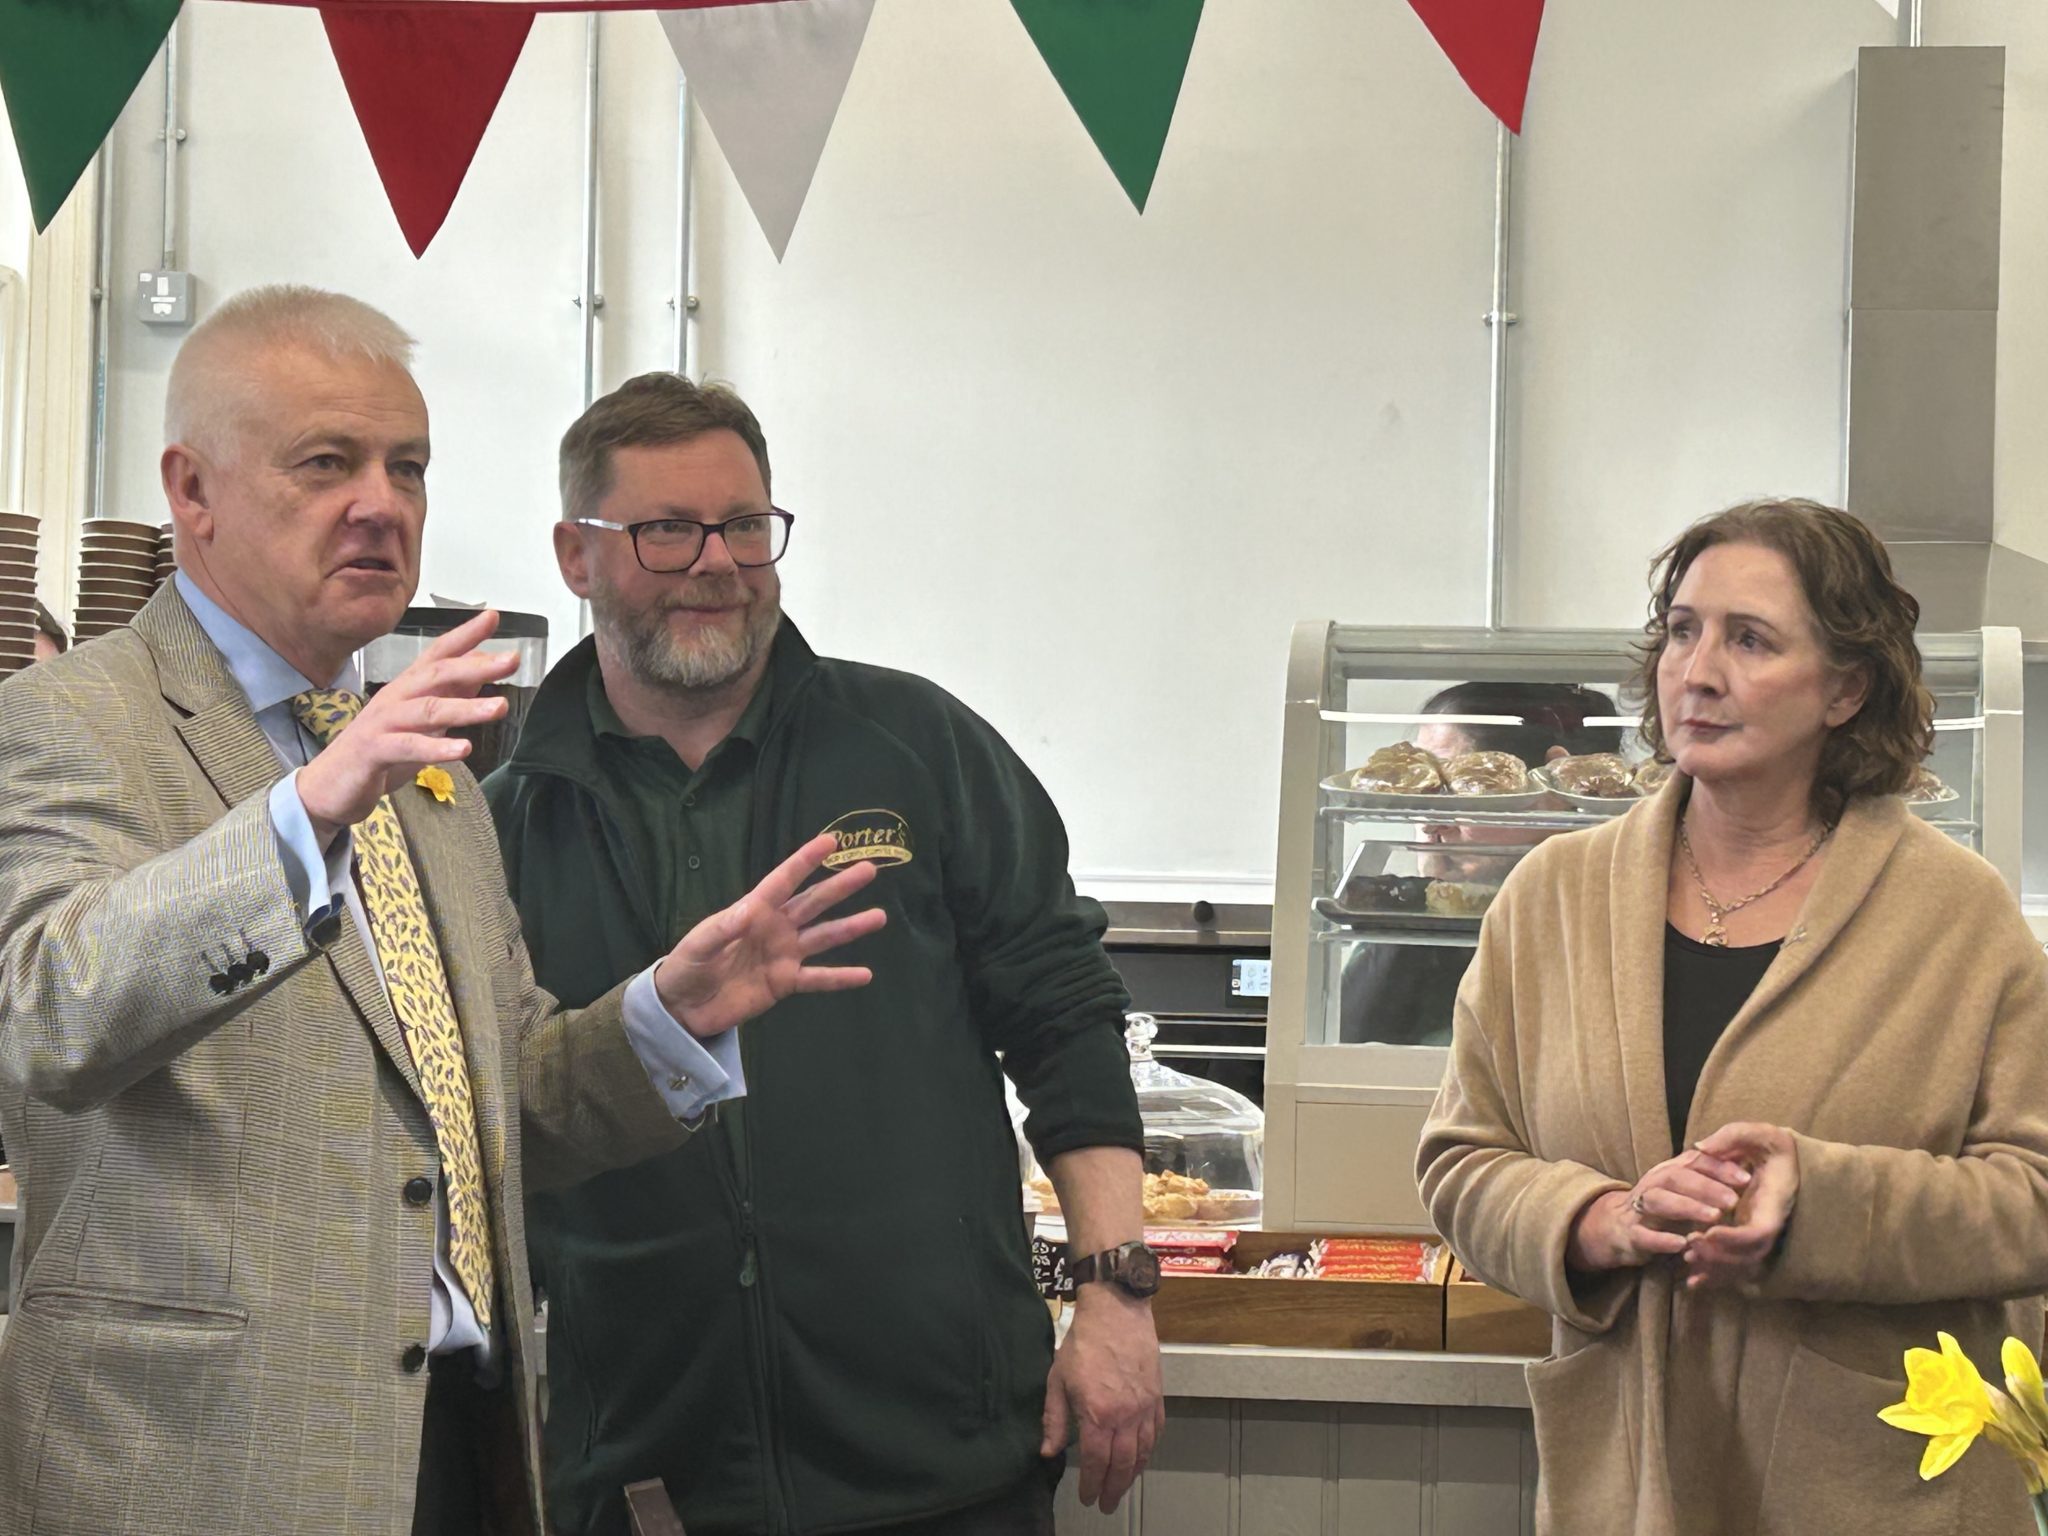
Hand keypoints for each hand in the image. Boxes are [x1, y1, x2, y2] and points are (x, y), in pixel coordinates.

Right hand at [296, 608, 514, 846]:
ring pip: (427, 709)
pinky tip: (463, 749)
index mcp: (407, 688)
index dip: (465, 636)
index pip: (438, 654)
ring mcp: (382, 723)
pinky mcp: (374, 751)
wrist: (330, 787)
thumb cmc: (378, 751)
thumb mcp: (420, 722)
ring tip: (500, 707)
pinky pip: (408, 746)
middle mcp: (395, 698)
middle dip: (476, 666)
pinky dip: (436, 748)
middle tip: (512, 659)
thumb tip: (479, 673)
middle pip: (437, 675)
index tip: (493, 617)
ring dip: (466, 708)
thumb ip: (447, 697)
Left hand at [654, 833, 886, 1038]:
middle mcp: (775, 928)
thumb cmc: (686, 967)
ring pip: (823, 938)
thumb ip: (723, 928)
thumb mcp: (698, 945)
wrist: (683, 1008)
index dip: (806, 860)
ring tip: (879, 917)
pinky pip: (817, 979)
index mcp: (753, 911)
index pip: (783, 881)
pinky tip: (865, 975)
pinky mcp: (784, 983)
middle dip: (840, 887)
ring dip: (850, 928)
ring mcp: (783, 955)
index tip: (831, 841)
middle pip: (813, 903)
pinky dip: (840, 978)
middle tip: (870, 869)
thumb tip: (749, 910)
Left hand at [1040, 1287, 1164, 1512]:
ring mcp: (1145, 1407)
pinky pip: (1156, 1432)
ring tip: (1122, 1487)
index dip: (1092, 1484)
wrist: (1116, 1310)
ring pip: (1143, 1452)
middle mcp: (1125, 1416)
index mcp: (1098, 1414)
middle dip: (1114, 1488)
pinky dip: (1150, 1451)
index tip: (1087, 1498)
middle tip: (1107, 1503)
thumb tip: (1048, 1452)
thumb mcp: (1058, 1379)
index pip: (1096, 1462)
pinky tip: (1142, 1458)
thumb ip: (1054, 1419)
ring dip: (1133, 1475)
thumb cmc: (1082, 1343)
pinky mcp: (1157, 1396)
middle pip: (1122, 1464)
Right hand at [1565, 1147, 1751, 1271]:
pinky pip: (1643, 1235)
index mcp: (1669, 1172)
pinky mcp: (1630, 1234)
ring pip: (1659, 1201)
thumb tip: (1744, 1163)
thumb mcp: (1682, 1189)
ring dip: (1687, 1207)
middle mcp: (1653, 1185)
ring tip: (1714, 1217)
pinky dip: (1661, 1239)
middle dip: (1706, 1187)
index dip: (1720, 1167)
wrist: (1615, 1228)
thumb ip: (1708, 1178)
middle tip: (1733, 1200)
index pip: (1694, 1161)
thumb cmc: (1661, 1208)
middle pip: (1676, 1177)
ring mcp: (1639, 1209)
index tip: (1747, 1177)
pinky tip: (1681, 1244)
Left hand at [1682, 1122, 1798, 1292]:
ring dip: (1716, 1269)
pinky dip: (1716, 1277)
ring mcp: (1761, 1236)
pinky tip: (1692, 1283)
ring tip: (1687, 1259)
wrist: (1787, 1161)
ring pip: (1742, 1267)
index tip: (1708, 1233)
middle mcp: (1770, 1226)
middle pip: (1750, 1256)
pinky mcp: (1749, 1241)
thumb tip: (1701, 1147)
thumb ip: (1734, 1136)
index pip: (1759, 1232)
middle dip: (1720, 1256)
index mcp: (1775, 1205)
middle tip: (1690, 1244)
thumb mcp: (1760, 1133)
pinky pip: (1736, 1267)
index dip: (1734, 1238)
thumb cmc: (1773, 1146)